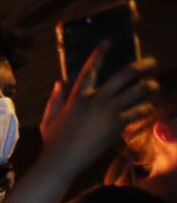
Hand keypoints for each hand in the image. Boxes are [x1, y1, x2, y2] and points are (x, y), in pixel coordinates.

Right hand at [40, 47, 157, 171]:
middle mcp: (95, 99)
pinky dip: (145, 108)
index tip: (108, 41)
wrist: (61, 161)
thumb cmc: (52, 142)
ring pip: (137, 91)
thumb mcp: (49, 119)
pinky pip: (139, 111)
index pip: (90, 69)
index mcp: (77, 96)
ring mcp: (107, 111)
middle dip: (142, 65)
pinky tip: (147, 107)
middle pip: (126, 75)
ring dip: (149, 86)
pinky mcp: (117, 125)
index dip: (99, 53)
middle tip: (152, 62)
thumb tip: (59, 82)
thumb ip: (55, 99)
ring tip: (153, 85)